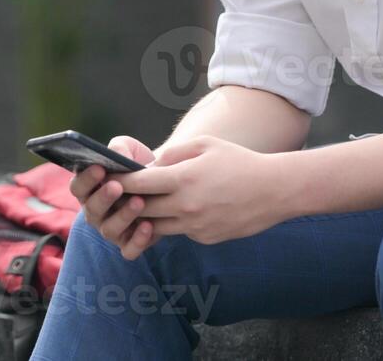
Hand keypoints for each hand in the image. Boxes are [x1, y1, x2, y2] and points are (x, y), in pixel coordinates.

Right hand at [67, 135, 159, 259]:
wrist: (163, 185)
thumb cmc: (138, 166)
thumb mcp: (130, 151)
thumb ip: (120, 148)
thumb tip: (115, 152)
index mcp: (89, 189)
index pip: (77, 187)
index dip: (86, 179)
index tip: (99, 168)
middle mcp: (96, 212)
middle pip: (91, 210)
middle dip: (103, 198)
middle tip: (117, 186)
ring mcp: (111, 230)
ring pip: (109, 229)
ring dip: (123, 216)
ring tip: (139, 201)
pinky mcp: (128, 244)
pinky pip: (129, 250)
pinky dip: (138, 240)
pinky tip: (149, 225)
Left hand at [109, 136, 289, 244]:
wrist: (273, 190)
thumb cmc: (239, 161)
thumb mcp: (205, 145)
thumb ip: (173, 154)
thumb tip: (150, 165)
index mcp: (183, 179)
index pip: (139, 184)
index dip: (120, 181)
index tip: (108, 178)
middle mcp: (185, 206)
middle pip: (142, 208)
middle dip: (127, 202)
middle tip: (115, 195)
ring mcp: (195, 226)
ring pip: (156, 226)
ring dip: (147, 216)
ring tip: (140, 206)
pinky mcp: (204, 238)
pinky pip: (179, 231)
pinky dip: (173, 222)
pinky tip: (178, 211)